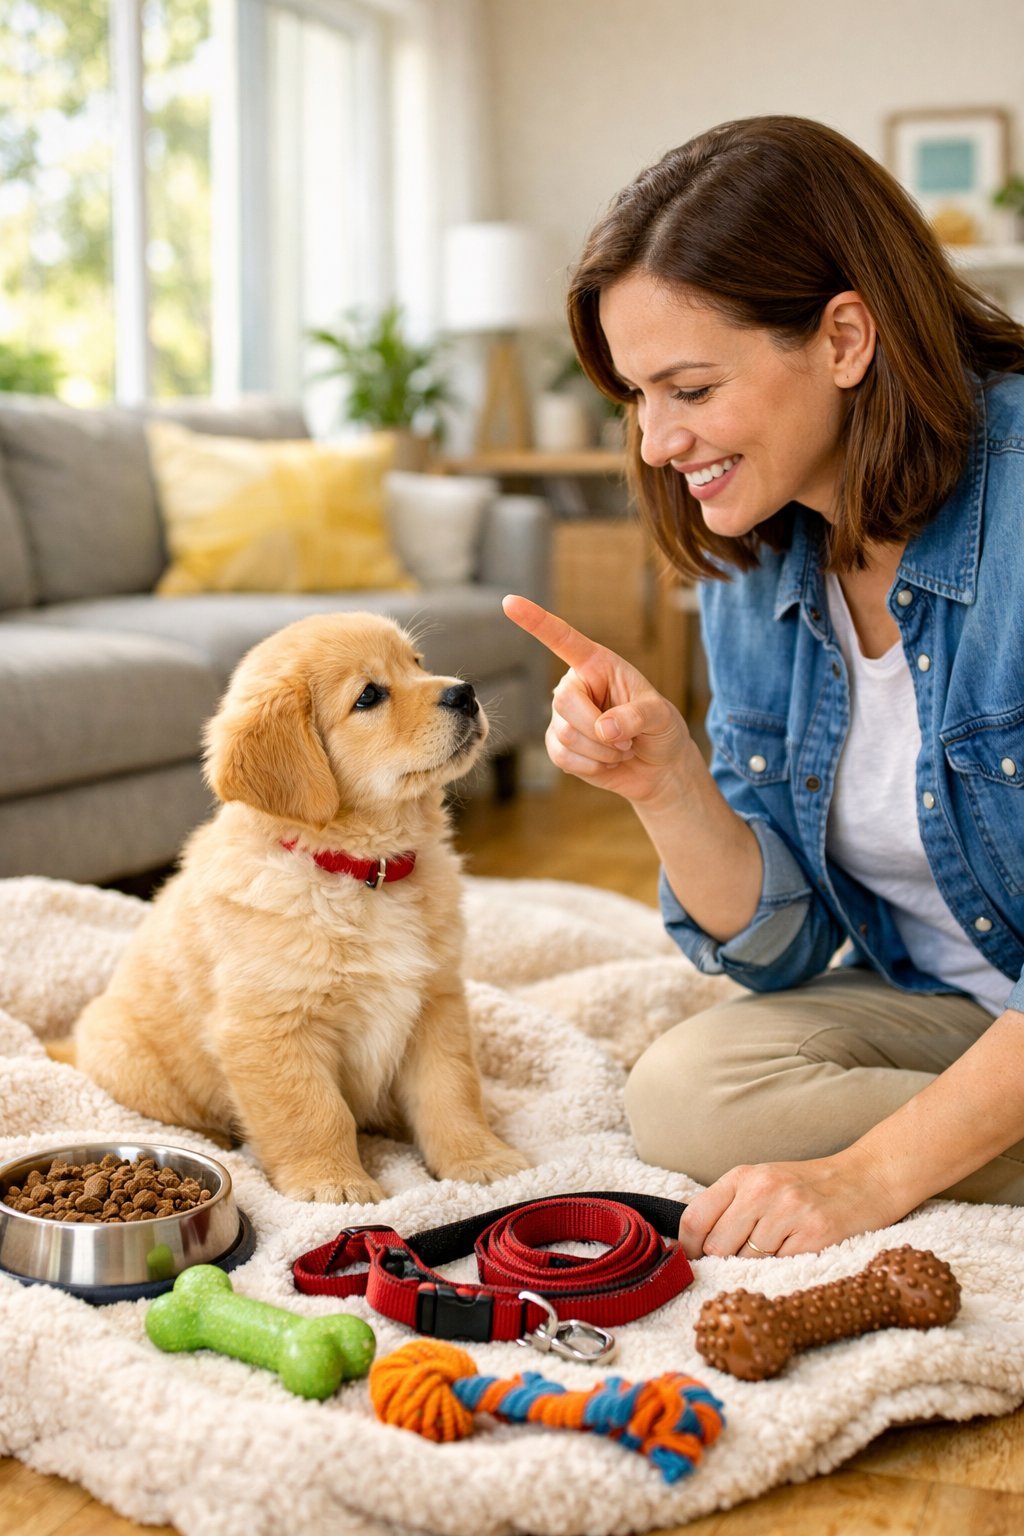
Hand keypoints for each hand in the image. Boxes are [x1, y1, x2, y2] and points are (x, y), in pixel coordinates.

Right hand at [502, 594, 692, 805]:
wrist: (657, 766)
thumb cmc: (660, 730)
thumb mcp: (661, 716)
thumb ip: (636, 716)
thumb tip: (604, 729)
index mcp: (596, 664)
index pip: (562, 639)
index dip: (535, 621)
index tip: (509, 601)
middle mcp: (575, 686)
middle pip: (564, 701)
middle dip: (598, 727)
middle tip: (627, 740)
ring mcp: (563, 717)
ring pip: (566, 734)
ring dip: (602, 751)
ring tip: (623, 749)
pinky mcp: (559, 746)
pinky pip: (563, 757)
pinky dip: (593, 766)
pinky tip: (608, 762)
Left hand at [676, 1150, 907, 1259]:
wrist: (866, 1178)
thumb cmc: (808, 1186)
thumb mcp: (762, 1181)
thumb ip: (728, 1206)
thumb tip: (692, 1242)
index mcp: (742, 1176)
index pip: (694, 1217)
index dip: (688, 1247)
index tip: (694, 1261)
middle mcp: (762, 1190)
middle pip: (717, 1246)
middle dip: (724, 1261)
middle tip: (740, 1261)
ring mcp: (789, 1211)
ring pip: (748, 1262)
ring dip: (756, 1266)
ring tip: (775, 1250)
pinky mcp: (815, 1234)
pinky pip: (780, 1267)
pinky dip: (783, 1268)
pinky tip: (796, 1252)